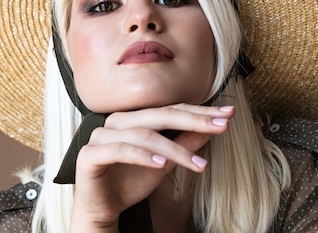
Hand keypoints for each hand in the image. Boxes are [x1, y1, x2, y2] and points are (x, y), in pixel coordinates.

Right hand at [69, 103, 234, 232]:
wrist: (100, 208)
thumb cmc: (130, 182)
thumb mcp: (165, 163)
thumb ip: (186, 143)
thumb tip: (213, 126)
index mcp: (133, 117)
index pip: (171, 109)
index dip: (200, 112)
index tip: (228, 115)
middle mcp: (117, 121)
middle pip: (160, 116)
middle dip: (194, 121)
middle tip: (221, 126)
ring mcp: (101, 136)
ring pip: (144, 135)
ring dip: (174, 149)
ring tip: (197, 164)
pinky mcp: (90, 155)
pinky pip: (120, 150)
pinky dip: (142, 156)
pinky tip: (162, 164)